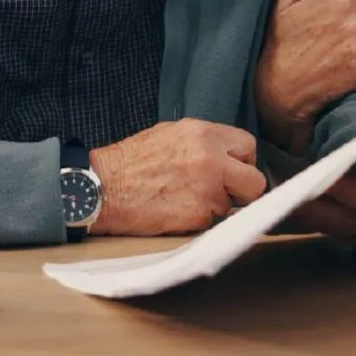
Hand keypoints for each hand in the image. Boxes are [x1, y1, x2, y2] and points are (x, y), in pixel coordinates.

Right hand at [90, 119, 265, 235]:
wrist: (100, 188)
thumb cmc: (131, 161)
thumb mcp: (172, 133)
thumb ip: (205, 142)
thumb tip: (227, 156)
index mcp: (206, 135)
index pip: (249, 147)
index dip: (241, 162)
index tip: (231, 170)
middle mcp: (213, 160)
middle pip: (255, 181)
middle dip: (243, 189)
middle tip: (224, 192)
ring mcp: (207, 190)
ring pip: (233, 205)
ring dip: (216, 206)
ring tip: (186, 200)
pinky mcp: (197, 217)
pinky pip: (212, 222)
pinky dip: (199, 221)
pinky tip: (176, 211)